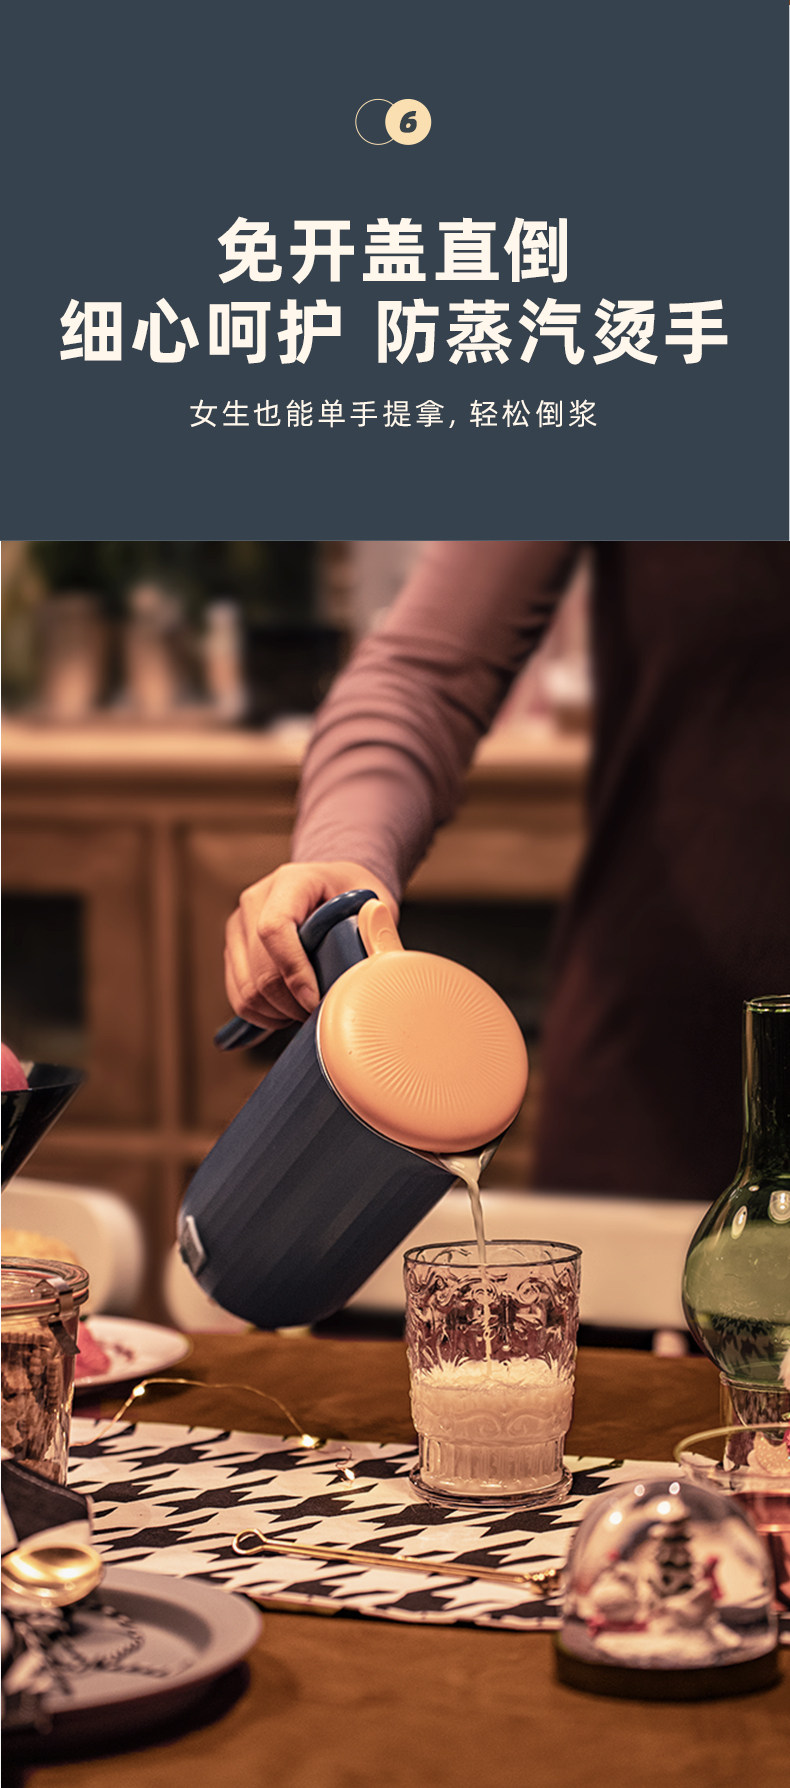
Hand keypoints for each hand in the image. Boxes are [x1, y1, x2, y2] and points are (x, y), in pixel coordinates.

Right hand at [224, 860, 398, 1030]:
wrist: (329, 885)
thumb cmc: (352, 895)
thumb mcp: (372, 901)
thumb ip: (375, 927)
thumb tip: (375, 960)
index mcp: (290, 882)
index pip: (274, 929)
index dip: (293, 971)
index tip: (316, 1001)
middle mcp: (255, 901)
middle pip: (259, 968)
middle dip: (290, 1003)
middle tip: (321, 1015)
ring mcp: (239, 926)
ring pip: (246, 989)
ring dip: (277, 1013)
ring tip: (306, 1013)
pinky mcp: (232, 949)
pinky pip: (238, 996)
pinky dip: (263, 1014)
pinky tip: (288, 1012)